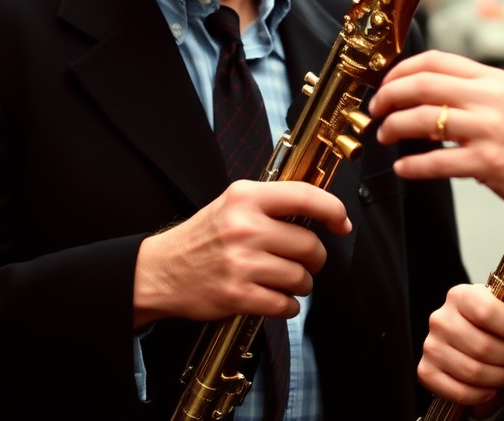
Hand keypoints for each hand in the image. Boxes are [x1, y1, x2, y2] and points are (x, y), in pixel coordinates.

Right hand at [133, 180, 350, 326]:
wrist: (160, 271)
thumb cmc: (203, 236)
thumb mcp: (234, 203)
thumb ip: (272, 203)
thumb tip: (320, 209)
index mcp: (247, 197)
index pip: (305, 196)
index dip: (334, 209)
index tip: (343, 222)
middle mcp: (245, 227)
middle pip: (309, 244)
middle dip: (315, 257)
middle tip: (306, 259)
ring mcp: (241, 262)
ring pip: (301, 276)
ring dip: (303, 283)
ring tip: (289, 280)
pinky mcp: (237, 295)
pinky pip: (284, 304)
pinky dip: (288, 306)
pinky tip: (278, 299)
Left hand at [369, 50, 503, 232]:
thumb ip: (478, 92)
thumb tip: (435, 93)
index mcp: (494, 79)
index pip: (436, 61)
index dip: (402, 70)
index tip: (387, 84)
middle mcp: (490, 99)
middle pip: (422, 84)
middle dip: (389, 96)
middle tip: (376, 109)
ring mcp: (488, 131)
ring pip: (423, 119)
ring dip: (394, 127)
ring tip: (385, 136)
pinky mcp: (488, 164)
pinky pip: (437, 162)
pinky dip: (413, 166)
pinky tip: (404, 168)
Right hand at [418, 279, 503, 411]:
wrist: (482, 356)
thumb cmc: (502, 334)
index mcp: (461, 296)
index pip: (484, 311)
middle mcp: (442, 318)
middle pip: (481, 346)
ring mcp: (432, 344)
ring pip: (471, 371)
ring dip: (498, 379)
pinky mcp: (427, 370)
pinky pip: (455, 390)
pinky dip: (478, 395)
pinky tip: (489, 388)